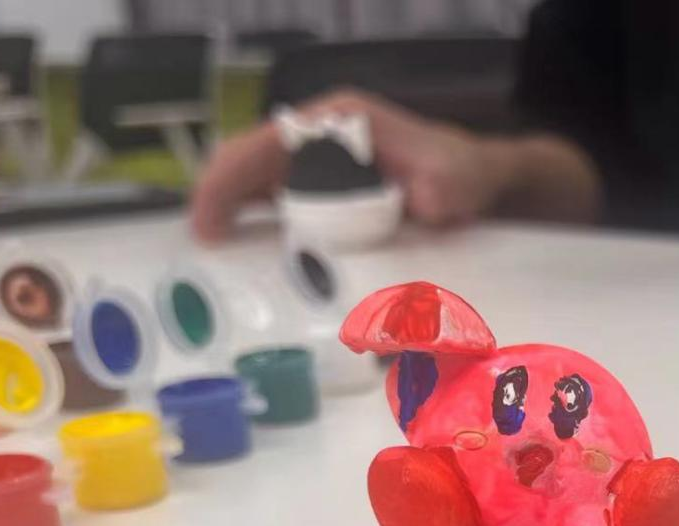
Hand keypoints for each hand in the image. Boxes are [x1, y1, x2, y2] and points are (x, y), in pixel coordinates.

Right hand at [189, 89, 511, 242]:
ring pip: (257, 178)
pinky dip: (254, 219)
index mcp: (341, 120)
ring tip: (211, 252)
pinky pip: (277, 196)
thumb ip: (432, 191)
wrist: (478, 179)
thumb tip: (410, 207)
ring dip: (230, 211)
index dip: (231, 178)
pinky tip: (240, 249)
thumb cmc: (461, 175)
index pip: (269, 142)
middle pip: (251, 158)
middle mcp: (322, 133)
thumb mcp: (450, 182)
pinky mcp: (323, 182)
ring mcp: (320, 157)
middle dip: (218, 196)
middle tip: (200, 244)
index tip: (210, 219)